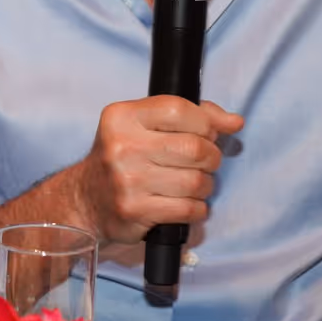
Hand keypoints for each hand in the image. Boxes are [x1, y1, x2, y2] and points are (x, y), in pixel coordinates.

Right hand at [79, 96, 242, 244]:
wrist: (86, 198)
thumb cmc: (124, 156)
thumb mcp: (145, 124)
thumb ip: (191, 115)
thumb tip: (235, 121)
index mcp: (122, 116)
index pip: (179, 110)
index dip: (204, 123)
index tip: (207, 133)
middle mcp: (121, 146)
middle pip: (194, 148)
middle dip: (211, 157)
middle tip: (204, 162)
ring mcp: (127, 180)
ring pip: (195, 181)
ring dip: (205, 185)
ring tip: (193, 184)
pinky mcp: (134, 210)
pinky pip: (188, 209)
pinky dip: (197, 208)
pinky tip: (186, 203)